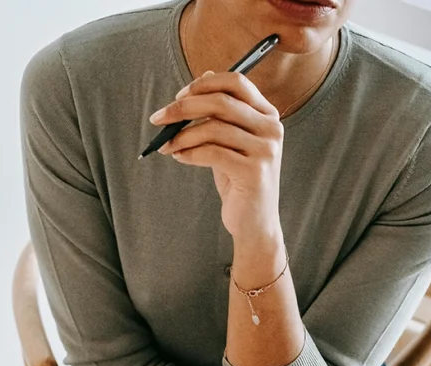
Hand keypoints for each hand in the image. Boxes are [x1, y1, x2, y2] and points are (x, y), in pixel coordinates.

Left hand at [150, 71, 283, 239]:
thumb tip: (203, 77)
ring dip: (182, 135)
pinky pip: (212, 153)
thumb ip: (221, 114)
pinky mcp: (254, 172)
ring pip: (213, 128)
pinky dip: (190, 153)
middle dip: (184, 108)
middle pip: (221, 102)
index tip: (178, 96)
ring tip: (167, 145)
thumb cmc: (240, 182)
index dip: (204, 84)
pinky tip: (179, 157)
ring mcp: (265, 150)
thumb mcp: (230, 142)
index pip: (236, 82)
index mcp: (268, 115)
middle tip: (159, 118)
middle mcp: (271, 129)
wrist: (255, 224)